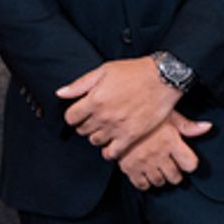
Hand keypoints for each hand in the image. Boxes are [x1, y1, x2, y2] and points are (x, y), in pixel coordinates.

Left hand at [56, 57, 182, 159]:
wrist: (163, 79)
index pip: (71, 117)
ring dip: (97, 135)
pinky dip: (108, 151)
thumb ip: (80, 84)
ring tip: (104, 127)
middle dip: (85, 124)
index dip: (74, 115)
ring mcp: (117, 127)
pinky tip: (111, 142)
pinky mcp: (131, 136)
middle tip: (93, 119)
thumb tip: (60, 93)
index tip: (80, 113)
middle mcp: (104, 115)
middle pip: (82, 130)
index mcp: (94, 99)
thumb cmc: (134, 72)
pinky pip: (112, 153)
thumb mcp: (104, 71)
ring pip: (95, 141)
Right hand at [117, 111, 212, 190]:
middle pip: (176, 177)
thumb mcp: (169, 113)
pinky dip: (145, 181)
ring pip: (160, 182)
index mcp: (171, 141)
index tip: (185, 159)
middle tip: (171, 164)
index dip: (189, 163)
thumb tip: (208, 127)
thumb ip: (188, 125)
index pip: (190, 165)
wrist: (117, 113)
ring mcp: (144, 163)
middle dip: (175, 172)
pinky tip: (146, 172)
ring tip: (158, 167)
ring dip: (161, 177)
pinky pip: (142, 185)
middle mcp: (159, 155)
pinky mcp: (129, 168)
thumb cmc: (145, 111)